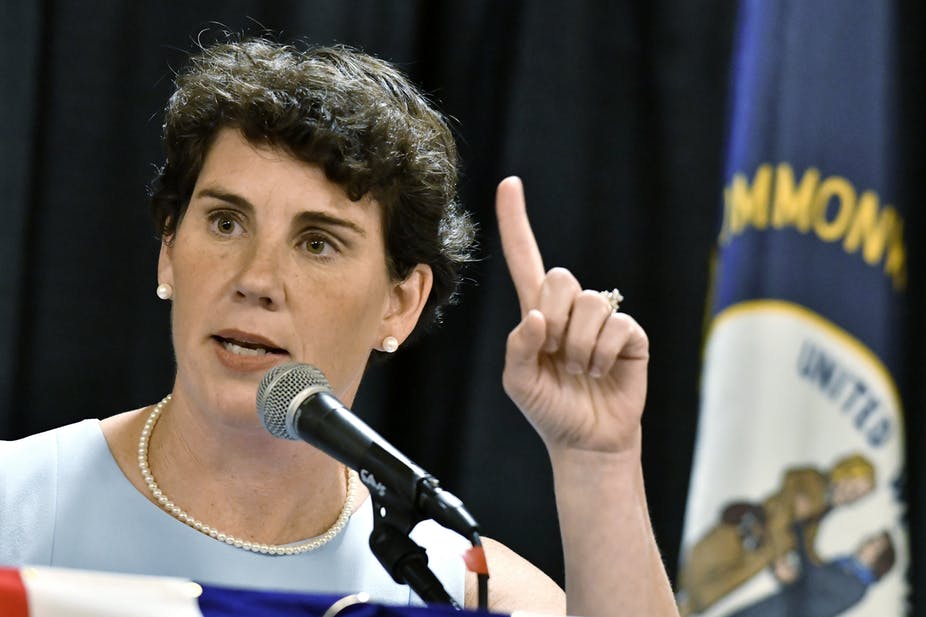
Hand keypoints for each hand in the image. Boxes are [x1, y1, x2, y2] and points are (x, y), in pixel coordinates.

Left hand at [496, 177, 648, 455]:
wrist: (587, 440)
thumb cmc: (549, 408)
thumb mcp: (519, 381)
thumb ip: (519, 348)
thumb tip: (537, 317)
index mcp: (537, 312)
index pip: (524, 258)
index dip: (516, 222)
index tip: (509, 183)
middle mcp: (570, 308)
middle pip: (559, 277)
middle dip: (553, 320)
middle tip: (557, 353)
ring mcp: (602, 318)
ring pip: (589, 304)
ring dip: (580, 346)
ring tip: (581, 369)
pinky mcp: (631, 334)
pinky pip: (616, 325)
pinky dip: (603, 354)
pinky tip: (601, 370)